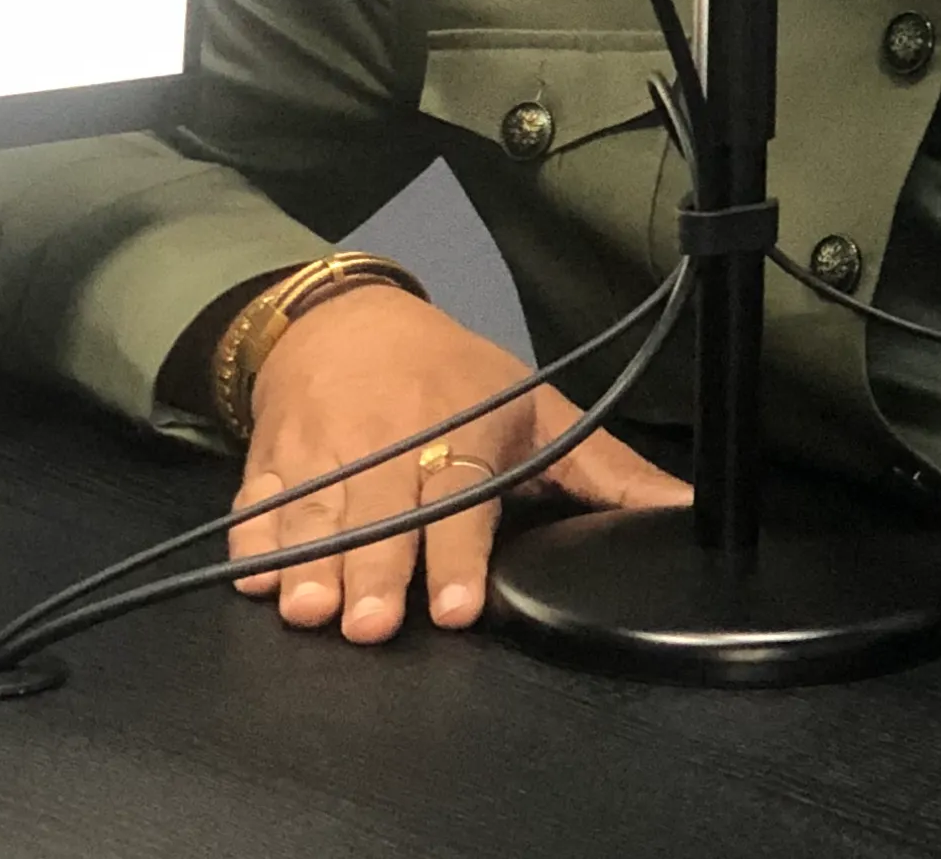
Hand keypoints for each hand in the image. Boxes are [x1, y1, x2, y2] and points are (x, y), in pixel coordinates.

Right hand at [227, 284, 686, 643]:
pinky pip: (257, 501)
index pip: (457, 495)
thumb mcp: (535, 407)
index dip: (455, 552)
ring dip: (310, 561)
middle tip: (367, 625)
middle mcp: (388, 441)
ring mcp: (323, 450)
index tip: (452, 606)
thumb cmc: (450, 374)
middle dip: (373, 568)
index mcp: (458, 431)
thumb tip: (689, 514)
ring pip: (316, 511)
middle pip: (379, 512)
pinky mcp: (272, 458)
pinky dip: (251, 537)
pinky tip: (253, 575)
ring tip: (307, 610)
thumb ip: (606, 471)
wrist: (343, 314)